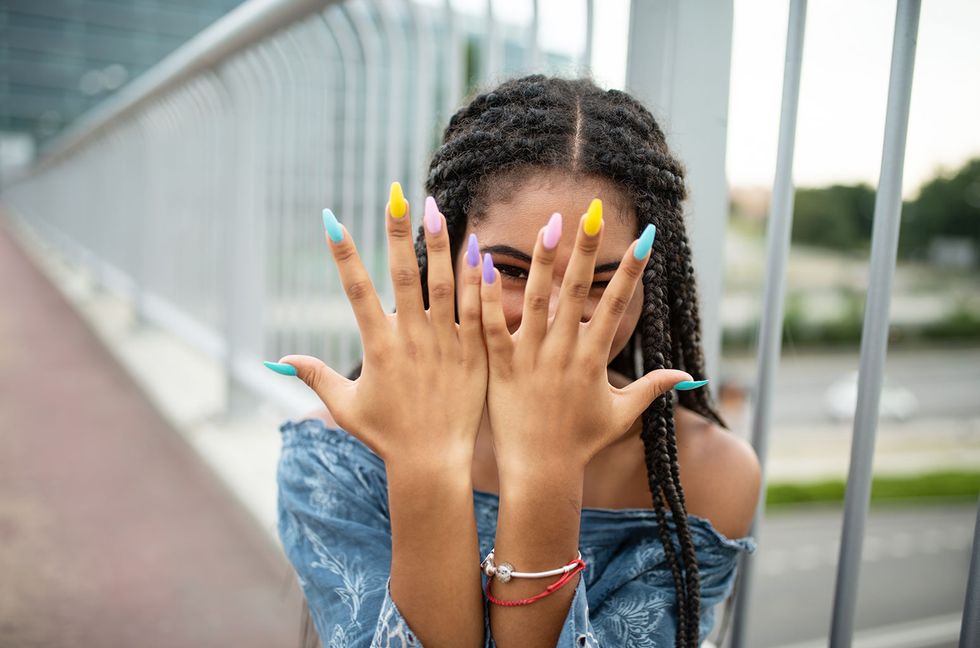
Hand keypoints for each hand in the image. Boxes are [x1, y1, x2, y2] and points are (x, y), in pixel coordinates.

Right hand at [267, 184, 487, 466]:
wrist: (433, 463)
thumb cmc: (386, 436)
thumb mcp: (345, 406)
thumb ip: (315, 376)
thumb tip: (278, 360)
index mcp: (378, 347)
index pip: (356, 291)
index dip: (343, 254)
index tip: (331, 220)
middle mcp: (411, 339)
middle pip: (403, 276)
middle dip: (397, 234)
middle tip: (397, 197)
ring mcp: (445, 344)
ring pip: (443, 285)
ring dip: (439, 246)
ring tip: (436, 209)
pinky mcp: (473, 354)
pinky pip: (476, 311)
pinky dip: (477, 281)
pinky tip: (478, 250)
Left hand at [478, 200, 695, 473]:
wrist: (541, 472)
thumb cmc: (581, 444)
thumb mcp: (621, 414)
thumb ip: (652, 388)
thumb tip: (688, 377)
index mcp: (594, 358)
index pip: (617, 305)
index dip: (631, 270)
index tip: (644, 237)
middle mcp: (565, 352)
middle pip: (577, 291)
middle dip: (586, 249)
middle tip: (592, 212)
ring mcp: (532, 358)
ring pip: (537, 301)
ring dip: (543, 261)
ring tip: (548, 224)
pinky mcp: (501, 366)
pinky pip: (494, 327)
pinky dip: (488, 298)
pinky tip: (483, 265)